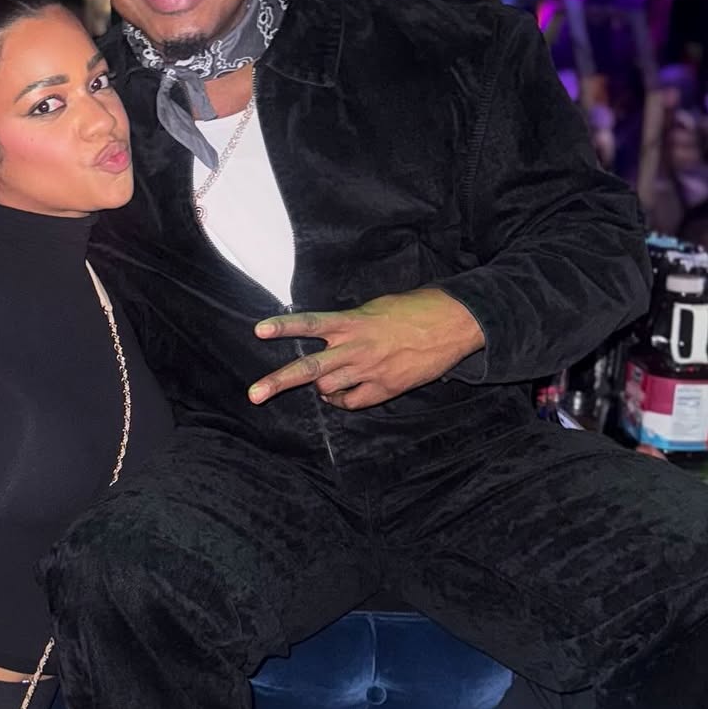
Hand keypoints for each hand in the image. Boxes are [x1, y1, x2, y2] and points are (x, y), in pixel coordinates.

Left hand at [248, 289, 484, 411]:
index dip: (284, 327)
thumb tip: (334, 333)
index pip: (310, 324)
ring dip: (321, 388)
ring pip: (328, 388)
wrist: (454, 324)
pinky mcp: (386, 388)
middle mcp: (356, 347)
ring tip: (325, 384)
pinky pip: (353, 402)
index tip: (259, 330)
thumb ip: (351, 321)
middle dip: (278, 382)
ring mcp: (370, 370)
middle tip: (254, 394)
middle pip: (309, 368)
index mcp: (353, 322)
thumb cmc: (417, 308)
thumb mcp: (378, 306)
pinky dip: (343, 400)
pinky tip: (344, 395)